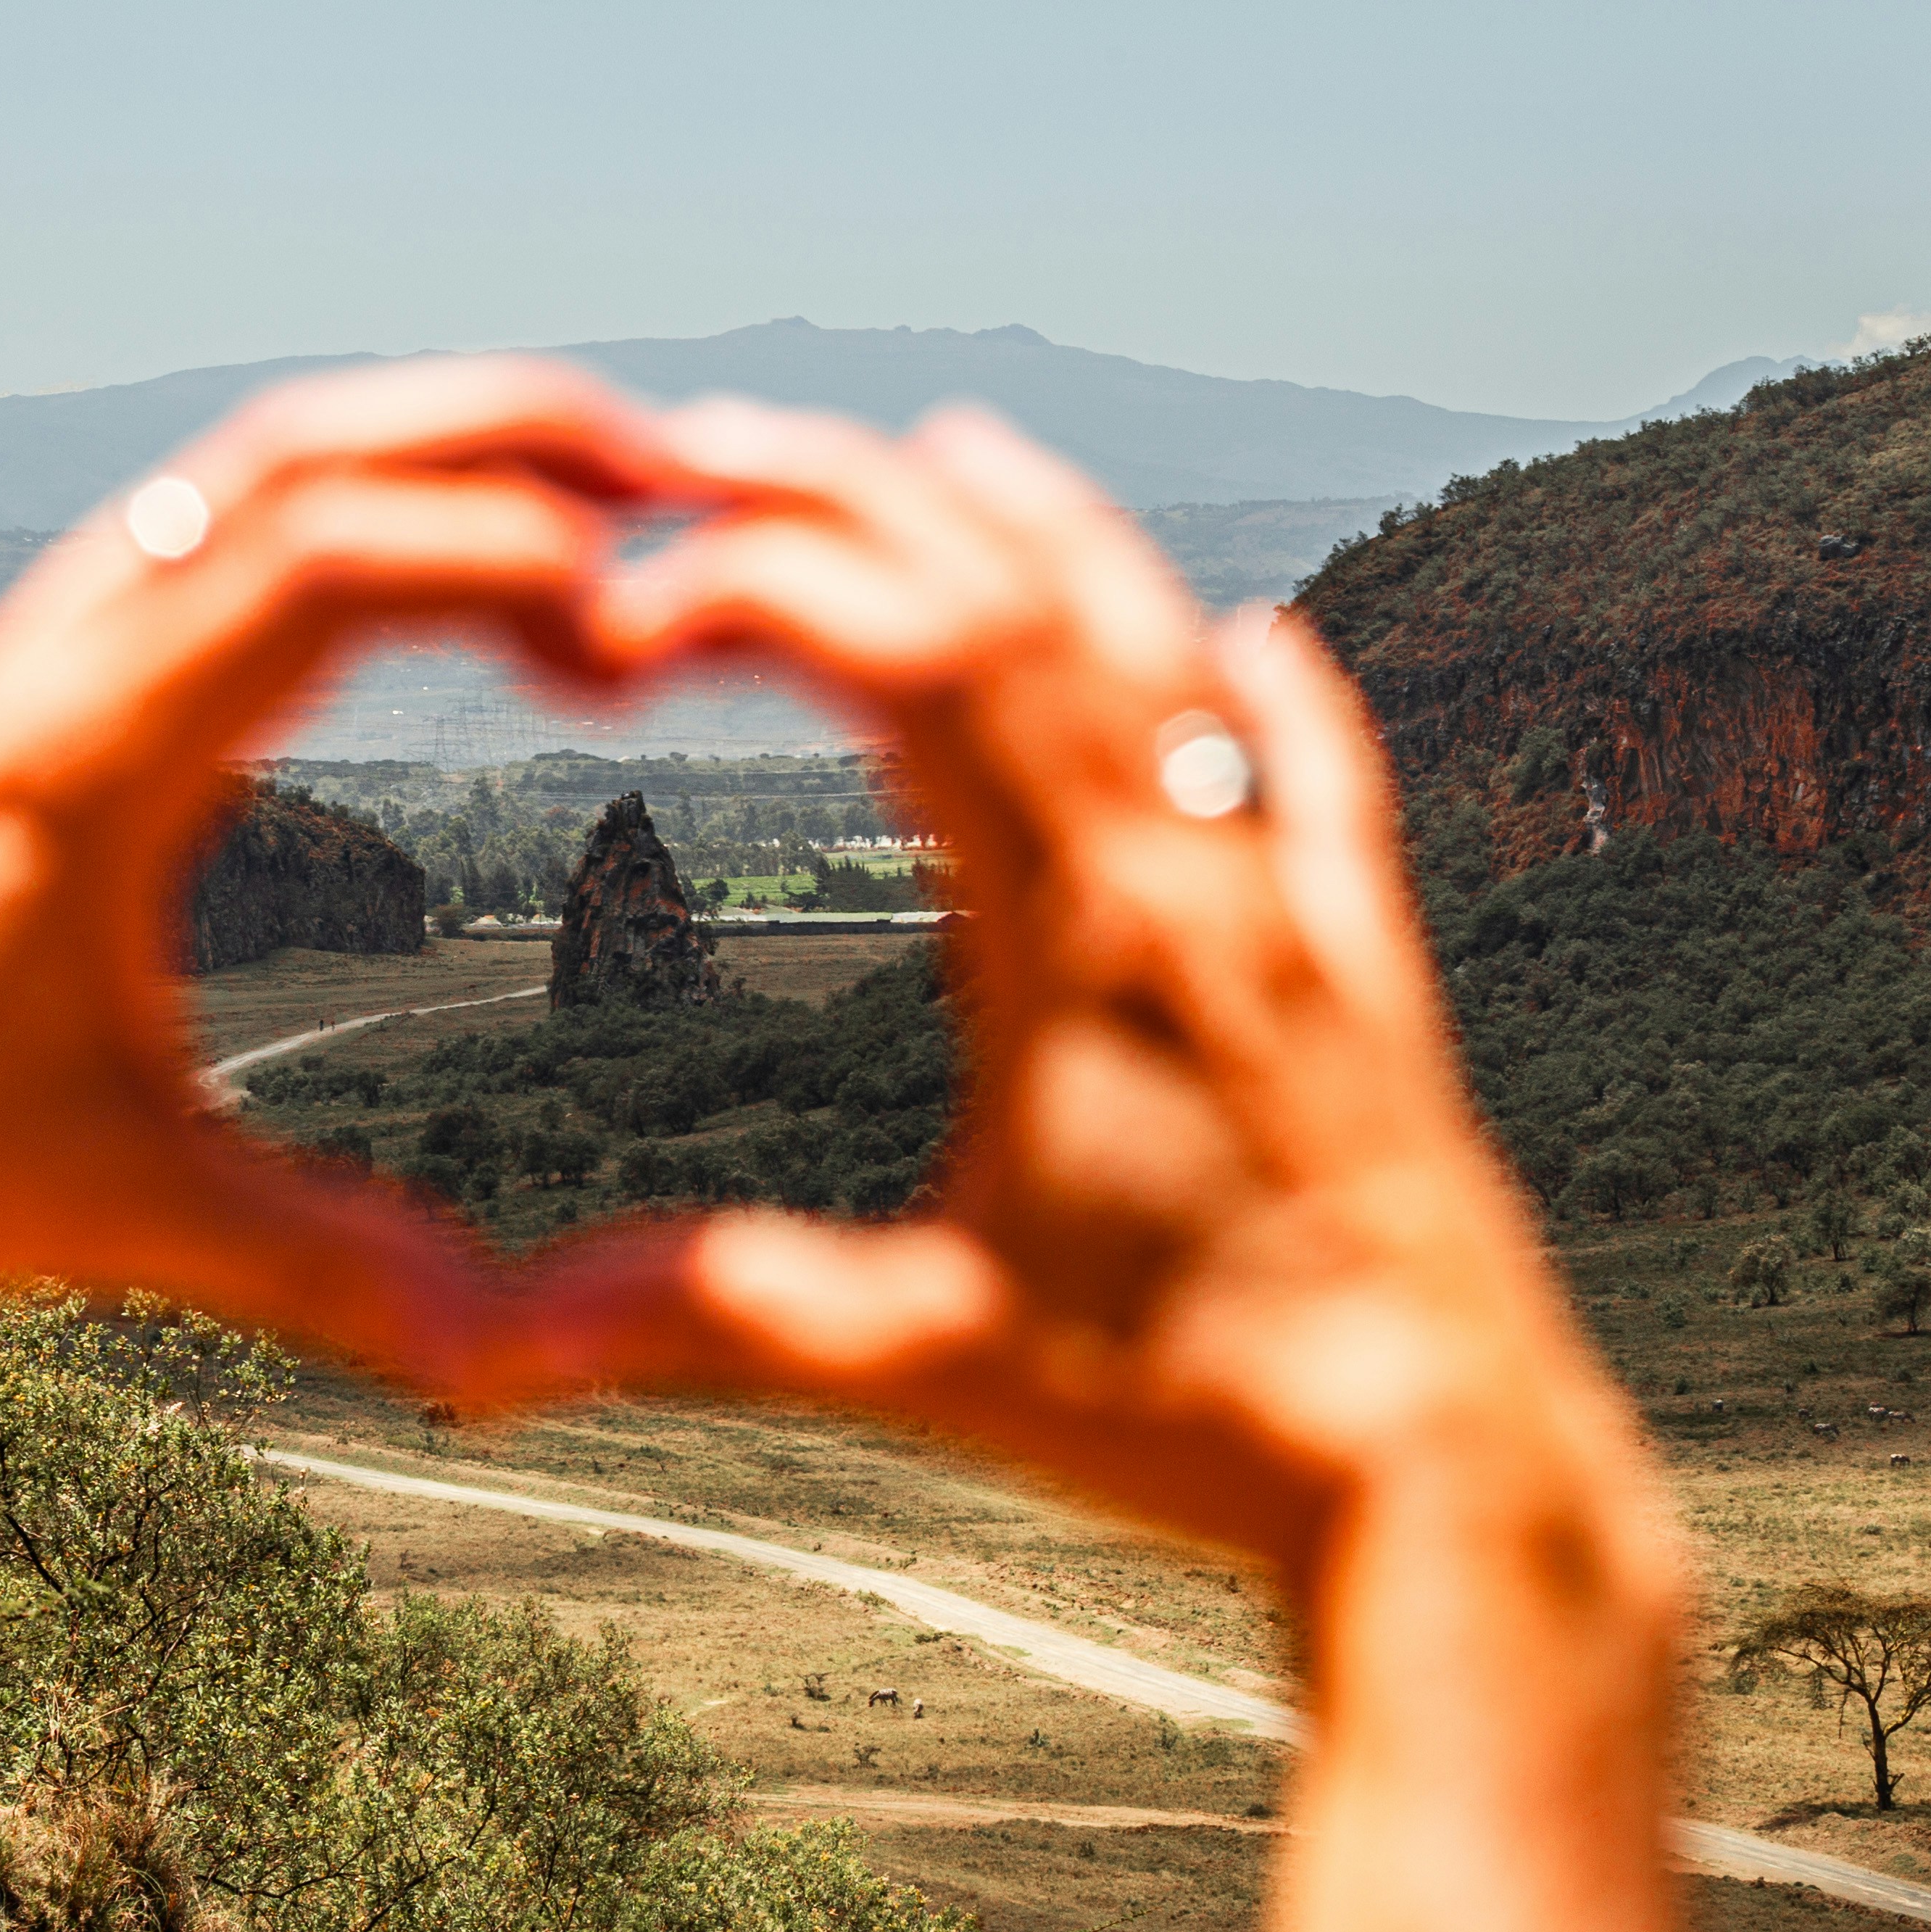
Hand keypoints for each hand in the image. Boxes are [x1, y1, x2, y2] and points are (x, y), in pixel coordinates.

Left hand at [0, 357, 673, 1359]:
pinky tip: (407, 559)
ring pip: (234, 470)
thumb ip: (317, 1266)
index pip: (322, 567)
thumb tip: (501, 1350)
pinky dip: (329, 503)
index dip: (501, 562)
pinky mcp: (8, 692)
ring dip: (414, 450)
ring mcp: (19, 665)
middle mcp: (48, 674)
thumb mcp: (116, 1212)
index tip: (633, 624)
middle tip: (670, 471)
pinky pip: (186, 527)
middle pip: (294, 453)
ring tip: (576, 496)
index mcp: (88, 768)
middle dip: (499, 436)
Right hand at [550, 402, 1695, 1931]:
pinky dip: (1287, 703)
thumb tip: (475, 1348)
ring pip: (1172, 665)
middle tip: (713, 444)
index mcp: (1086, 939)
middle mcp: (1202, 887)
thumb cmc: (1196, 1429)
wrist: (1455, 1487)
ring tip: (955, 449)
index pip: (917, 665)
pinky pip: (1329, 797)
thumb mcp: (925, 1363)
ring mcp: (1299, 926)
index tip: (622, 608)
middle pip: (1027, 610)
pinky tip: (1265, 639)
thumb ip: (705, 1322)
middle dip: (859, 500)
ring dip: (1051, 538)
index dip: (761, 591)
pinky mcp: (1372, 991)